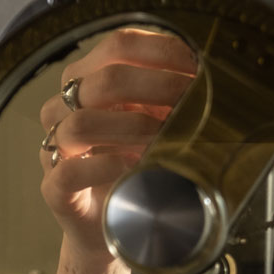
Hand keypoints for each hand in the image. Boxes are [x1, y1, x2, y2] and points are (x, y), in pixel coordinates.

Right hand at [38, 28, 196, 262]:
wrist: (116, 227)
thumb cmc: (141, 168)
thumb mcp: (161, 126)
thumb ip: (175, 100)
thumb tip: (217, 79)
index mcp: (91, 82)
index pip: (120, 46)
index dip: (162, 51)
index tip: (200, 67)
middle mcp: (66, 108)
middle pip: (105, 79)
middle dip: (159, 87)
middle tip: (193, 103)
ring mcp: (56, 148)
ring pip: (83, 122)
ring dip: (135, 128)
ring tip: (169, 138)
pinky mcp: (56, 188)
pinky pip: (72, 171)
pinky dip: (109, 166)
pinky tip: (138, 166)